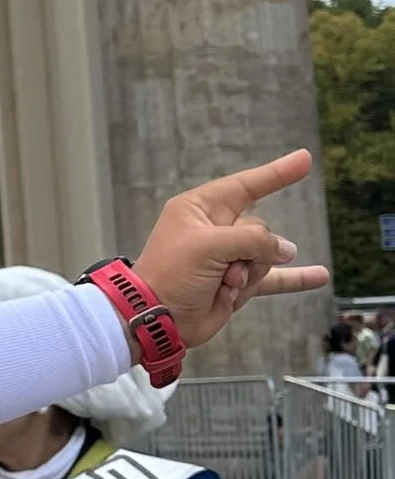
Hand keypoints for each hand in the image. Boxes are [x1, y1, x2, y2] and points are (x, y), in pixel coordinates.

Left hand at [133, 151, 330, 347]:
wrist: (158, 319)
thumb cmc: (172, 274)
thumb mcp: (209, 246)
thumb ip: (253, 241)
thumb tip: (286, 251)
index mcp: (199, 209)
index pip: (245, 185)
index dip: (276, 173)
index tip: (305, 159)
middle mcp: (215, 230)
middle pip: (259, 229)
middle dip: (249, 249)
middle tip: (223, 267)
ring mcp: (228, 258)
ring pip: (266, 255)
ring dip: (251, 272)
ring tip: (226, 285)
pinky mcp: (237, 283)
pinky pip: (274, 278)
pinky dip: (297, 278)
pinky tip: (320, 275)